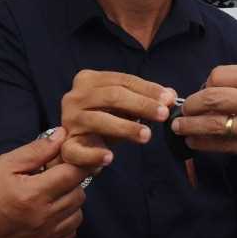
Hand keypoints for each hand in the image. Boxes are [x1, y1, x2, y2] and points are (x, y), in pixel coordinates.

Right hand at [0, 128, 90, 237]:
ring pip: (78, 215)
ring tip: (51, 195)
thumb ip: (37, 149)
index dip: (77, 163)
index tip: (72, 159)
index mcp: (33, 194)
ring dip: (70, 202)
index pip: (73, 175)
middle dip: (72, 182)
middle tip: (54, 177)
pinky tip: (50, 212)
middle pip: (79, 195)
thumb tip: (62, 135)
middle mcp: (43, 219)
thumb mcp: (6, 163)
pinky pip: (70, 233)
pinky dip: (66, 221)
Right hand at [59, 69, 174, 168]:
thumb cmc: (105, 118)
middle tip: (163, 115)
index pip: (122, 80)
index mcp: (88, 80)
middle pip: (112, 96)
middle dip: (141, 105)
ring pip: (98, 120)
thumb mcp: (124, 105)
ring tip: (147, 136)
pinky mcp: (66, 145)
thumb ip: (145, 98)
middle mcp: (74, 97)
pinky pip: (77, 150)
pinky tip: (110, 157)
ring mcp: (68, 121)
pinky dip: (93, 154)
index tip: (169, 99)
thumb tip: (170, 96)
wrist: (78, 142)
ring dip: (125, 128)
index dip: (147, 89)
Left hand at [171, 65, 236, 173]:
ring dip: (190, 126)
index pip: (222, 75)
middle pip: (213, 97)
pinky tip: (195, 142)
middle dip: (190, 104)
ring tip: (180, 127)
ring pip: (214, 124)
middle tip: (182, 109)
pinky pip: (224, 146)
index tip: (202, 90)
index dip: (205, 83)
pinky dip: (204, 144)